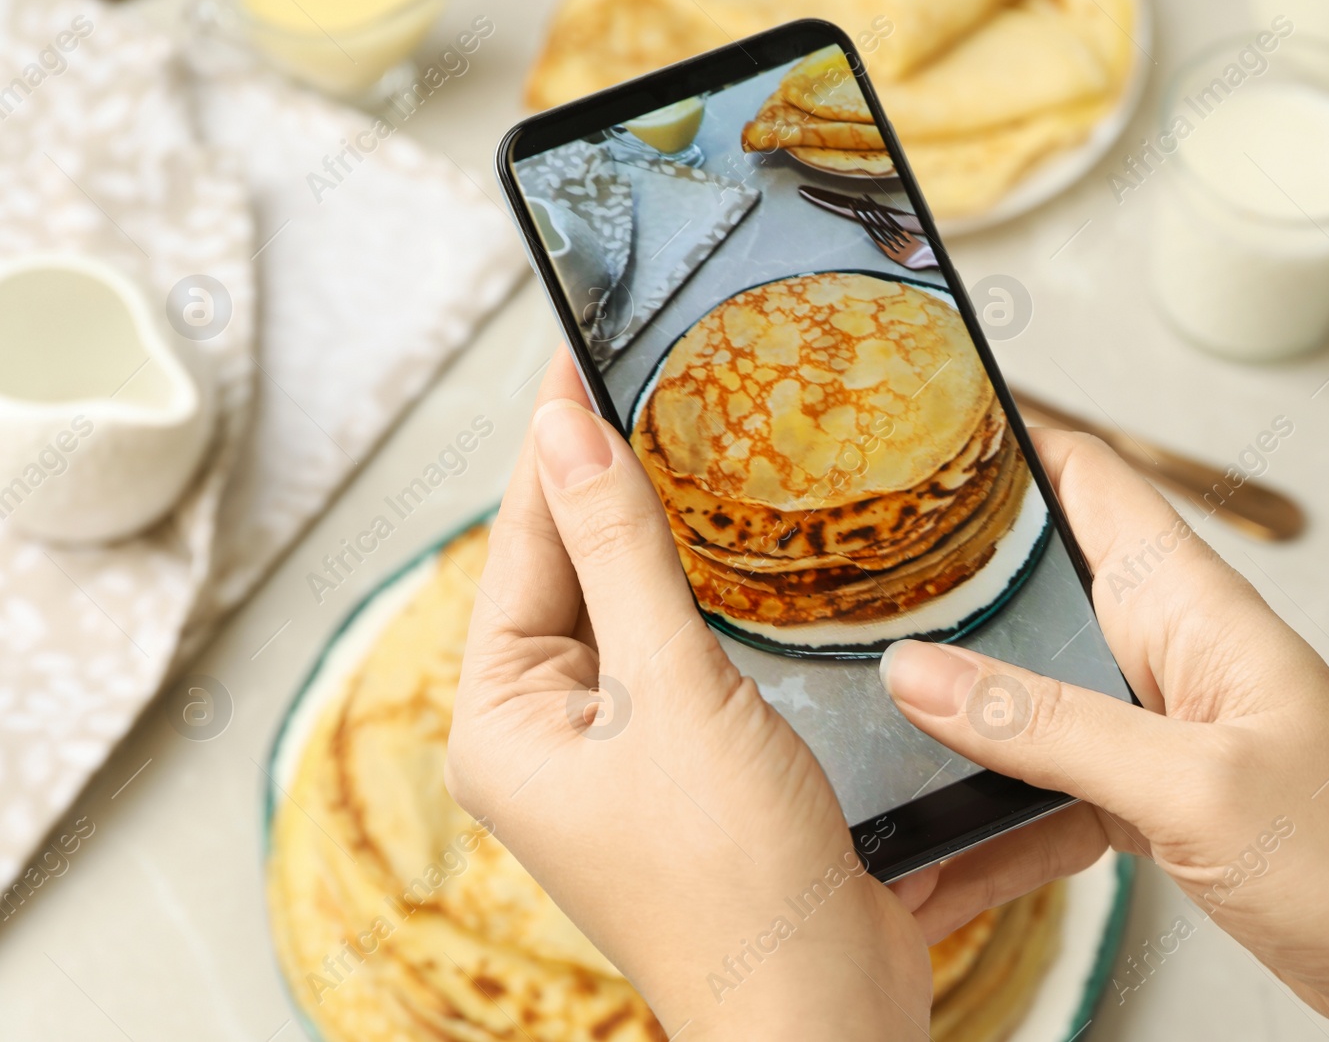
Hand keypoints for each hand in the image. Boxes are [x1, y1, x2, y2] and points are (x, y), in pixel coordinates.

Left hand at [445, 350, 928, 1040]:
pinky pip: (677, 651)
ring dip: (658, 531)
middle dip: (605, 481)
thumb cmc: (731, 882)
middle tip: (645, 377)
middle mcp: (547, 735)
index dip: (555, 445)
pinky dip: (702, 593)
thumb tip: (564, 433)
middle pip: (569, 572)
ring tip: (686, 435)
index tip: (578, 355)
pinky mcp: (684, 763)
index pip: (522, 547)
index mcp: (504, 723)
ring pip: (628, 607)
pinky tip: (735, 545)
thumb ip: (619, 553)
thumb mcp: (668, 692)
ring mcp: (617, 752)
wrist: (820, 1006)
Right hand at [881, 428, 1328, 1041]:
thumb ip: (1048, 726)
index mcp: (1186, 604)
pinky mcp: (1145, 791)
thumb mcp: (1191, 784)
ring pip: (1030, 679)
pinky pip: (1046, 771)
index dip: (1005, 436)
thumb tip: (919, 673)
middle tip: (851, 575)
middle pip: (1038, 579)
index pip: (1088, 477)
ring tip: (867, 696)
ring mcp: (1151, 721)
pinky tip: (938, 822)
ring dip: (957, 691)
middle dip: (949, 574)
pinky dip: (992, 792)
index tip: (915, 427)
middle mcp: (1161, 648)